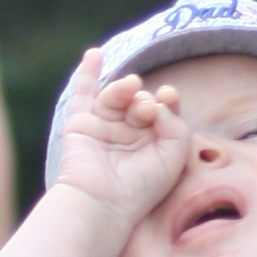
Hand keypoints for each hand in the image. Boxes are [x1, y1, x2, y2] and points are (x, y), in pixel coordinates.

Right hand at [54, 51, 192, 232]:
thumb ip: (176, 123)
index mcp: (153, 143)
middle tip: (146, 110)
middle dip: (147, 99)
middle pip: (141, 101)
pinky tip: (95, 53)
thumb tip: (156, 101)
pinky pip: (82, 94)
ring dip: (125, 88)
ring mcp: (104, 127)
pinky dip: (87, 73)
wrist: (103, 202)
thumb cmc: (142, 187)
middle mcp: (129, 134)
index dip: (168, 99)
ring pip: (117, 96)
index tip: (169, 96)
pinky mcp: (80, 124)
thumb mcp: (175, 155)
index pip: (164, 111)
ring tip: (131, 87)